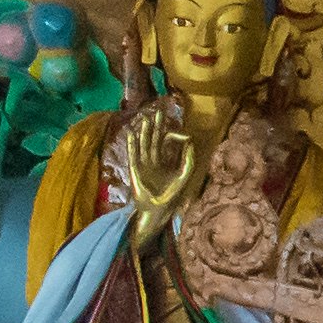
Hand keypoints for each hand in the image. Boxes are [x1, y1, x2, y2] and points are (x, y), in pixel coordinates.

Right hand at [118, 101, 201, 220]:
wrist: (157, 210)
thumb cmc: (171, 196)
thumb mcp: (184, 176)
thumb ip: (188, 160)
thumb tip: (191, 142)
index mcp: (163, 162)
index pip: (166, 142)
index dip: (173, 135)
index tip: (183, 134)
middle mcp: (152, 161)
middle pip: (154, 139)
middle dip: (156, 126)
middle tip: (158, 111)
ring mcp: (143, 164)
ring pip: (143, 143)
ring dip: (144, 131)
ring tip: (145, 117)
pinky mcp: (135, 169)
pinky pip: (133, 153)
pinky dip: (132, 143)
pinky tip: (132, 133)